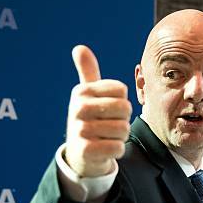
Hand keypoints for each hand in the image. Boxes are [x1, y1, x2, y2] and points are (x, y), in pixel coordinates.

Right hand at [65, 45, 131, 176]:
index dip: (121, 102)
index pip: (121, 90)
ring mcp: (81, 130)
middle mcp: (78, 108)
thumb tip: (79, 47)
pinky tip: (104, 150)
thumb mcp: (87, 95)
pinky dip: (116, 150)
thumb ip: (87, 72)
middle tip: (109, 126)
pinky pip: (117, 147)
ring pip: (123, 129)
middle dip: (123, 120)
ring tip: (106, 138)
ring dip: (120, 136)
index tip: (107, 110)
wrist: (79, 155)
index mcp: (81, 92)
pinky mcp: (86, 150)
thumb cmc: (88, 120)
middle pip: (124, 108)